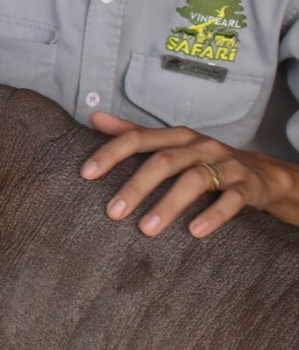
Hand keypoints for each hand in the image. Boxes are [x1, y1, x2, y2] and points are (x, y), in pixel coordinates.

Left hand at [81, 112, 298, 237]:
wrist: (263, 174)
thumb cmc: (204, 160)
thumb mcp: (170, 143)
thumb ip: (132, 132)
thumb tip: (94, 118)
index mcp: (176, 136)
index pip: (138, 137)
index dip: (111, 153)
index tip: (86, 173)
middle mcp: (199, 146)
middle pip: (163, 161)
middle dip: (136, 186)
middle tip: (112, 212)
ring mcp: (225, 164)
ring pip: (194, 180)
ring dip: (168, 205)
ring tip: (146, 230)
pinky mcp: (248, 186)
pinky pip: (232, 199)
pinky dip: (213, 215)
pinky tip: (194, 232)